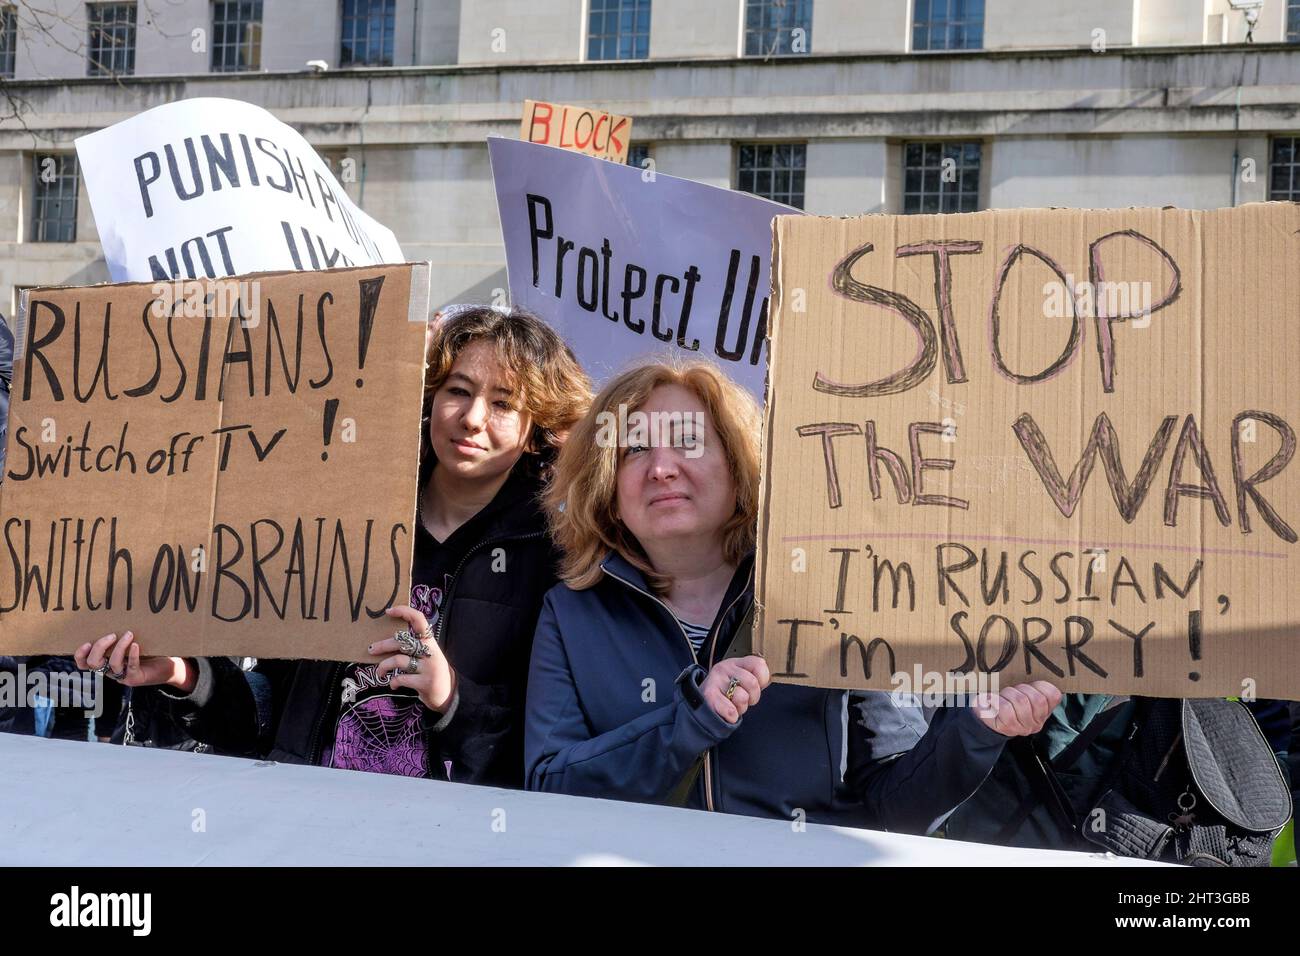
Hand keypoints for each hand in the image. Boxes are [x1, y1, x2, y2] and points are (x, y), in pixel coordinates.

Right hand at [74, 632, 195, 691]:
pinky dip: (132, 655)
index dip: (80, 655)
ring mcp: (123, 676)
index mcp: (106, 662)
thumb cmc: (150, 651)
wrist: (170, 666)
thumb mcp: (132, 641)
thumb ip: (121, 633)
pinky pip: (131, 667)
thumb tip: (116, 612)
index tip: (87, 642)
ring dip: (119, 648)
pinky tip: (136, 645)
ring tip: (129, 634)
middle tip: (112, 635)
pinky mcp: (136, 678)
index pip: (84, 663)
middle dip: (99, 647)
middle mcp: (111, 670)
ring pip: (113, 664)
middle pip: (93, 663)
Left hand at [370, 606, 455, 712]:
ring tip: (379, 672)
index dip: (404, 612)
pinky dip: (393, 682)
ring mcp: (429, 667)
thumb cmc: (431, 671)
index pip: (419, 620)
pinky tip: (393, 684)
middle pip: (403, 641)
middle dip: (383, 645)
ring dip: (384, 666)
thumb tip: (388, 640)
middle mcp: (430, 652)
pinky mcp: (425, 682)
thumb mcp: (427, 654)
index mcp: (430, 642)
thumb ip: (414, 646)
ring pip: (399, 660)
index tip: (389, 611)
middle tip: (371, 650)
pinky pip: (402, 678)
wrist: (449, 693)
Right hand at [699, 655, 770, 723]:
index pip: (759, 664)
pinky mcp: (709, 697)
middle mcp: (724, 668)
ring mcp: (715, 681)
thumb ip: (754, 677)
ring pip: (742, 698)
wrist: (699, 704)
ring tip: (732, 704)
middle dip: (752, 697)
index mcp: (735, 663)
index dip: (762, 680)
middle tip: (744, 699)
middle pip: (753, 683)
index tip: (755, 687)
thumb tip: (767, 680)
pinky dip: (732, 717)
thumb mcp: (739, 679)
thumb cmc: (725, 694)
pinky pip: (731, 711)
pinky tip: (725, 712)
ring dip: (740, 707)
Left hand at [972, 681, 1061, 736]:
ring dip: (1008, 693)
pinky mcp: (1008, 728)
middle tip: (1011, 690)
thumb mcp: (1021, 688)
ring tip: (1001, 695)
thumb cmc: (1005, 696)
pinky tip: (991, 699)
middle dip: (1021, 688)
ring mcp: (1024, 727)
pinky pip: (1006, 708)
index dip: (1040, 684)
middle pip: (1037, 699)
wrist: (984, 712)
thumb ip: (1032, 682)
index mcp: (1045, 711)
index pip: (1053, 695)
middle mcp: (1038, 722)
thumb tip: (1031, 664)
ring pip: (1021, 701)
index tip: (1028, 683)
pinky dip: (997, 700)